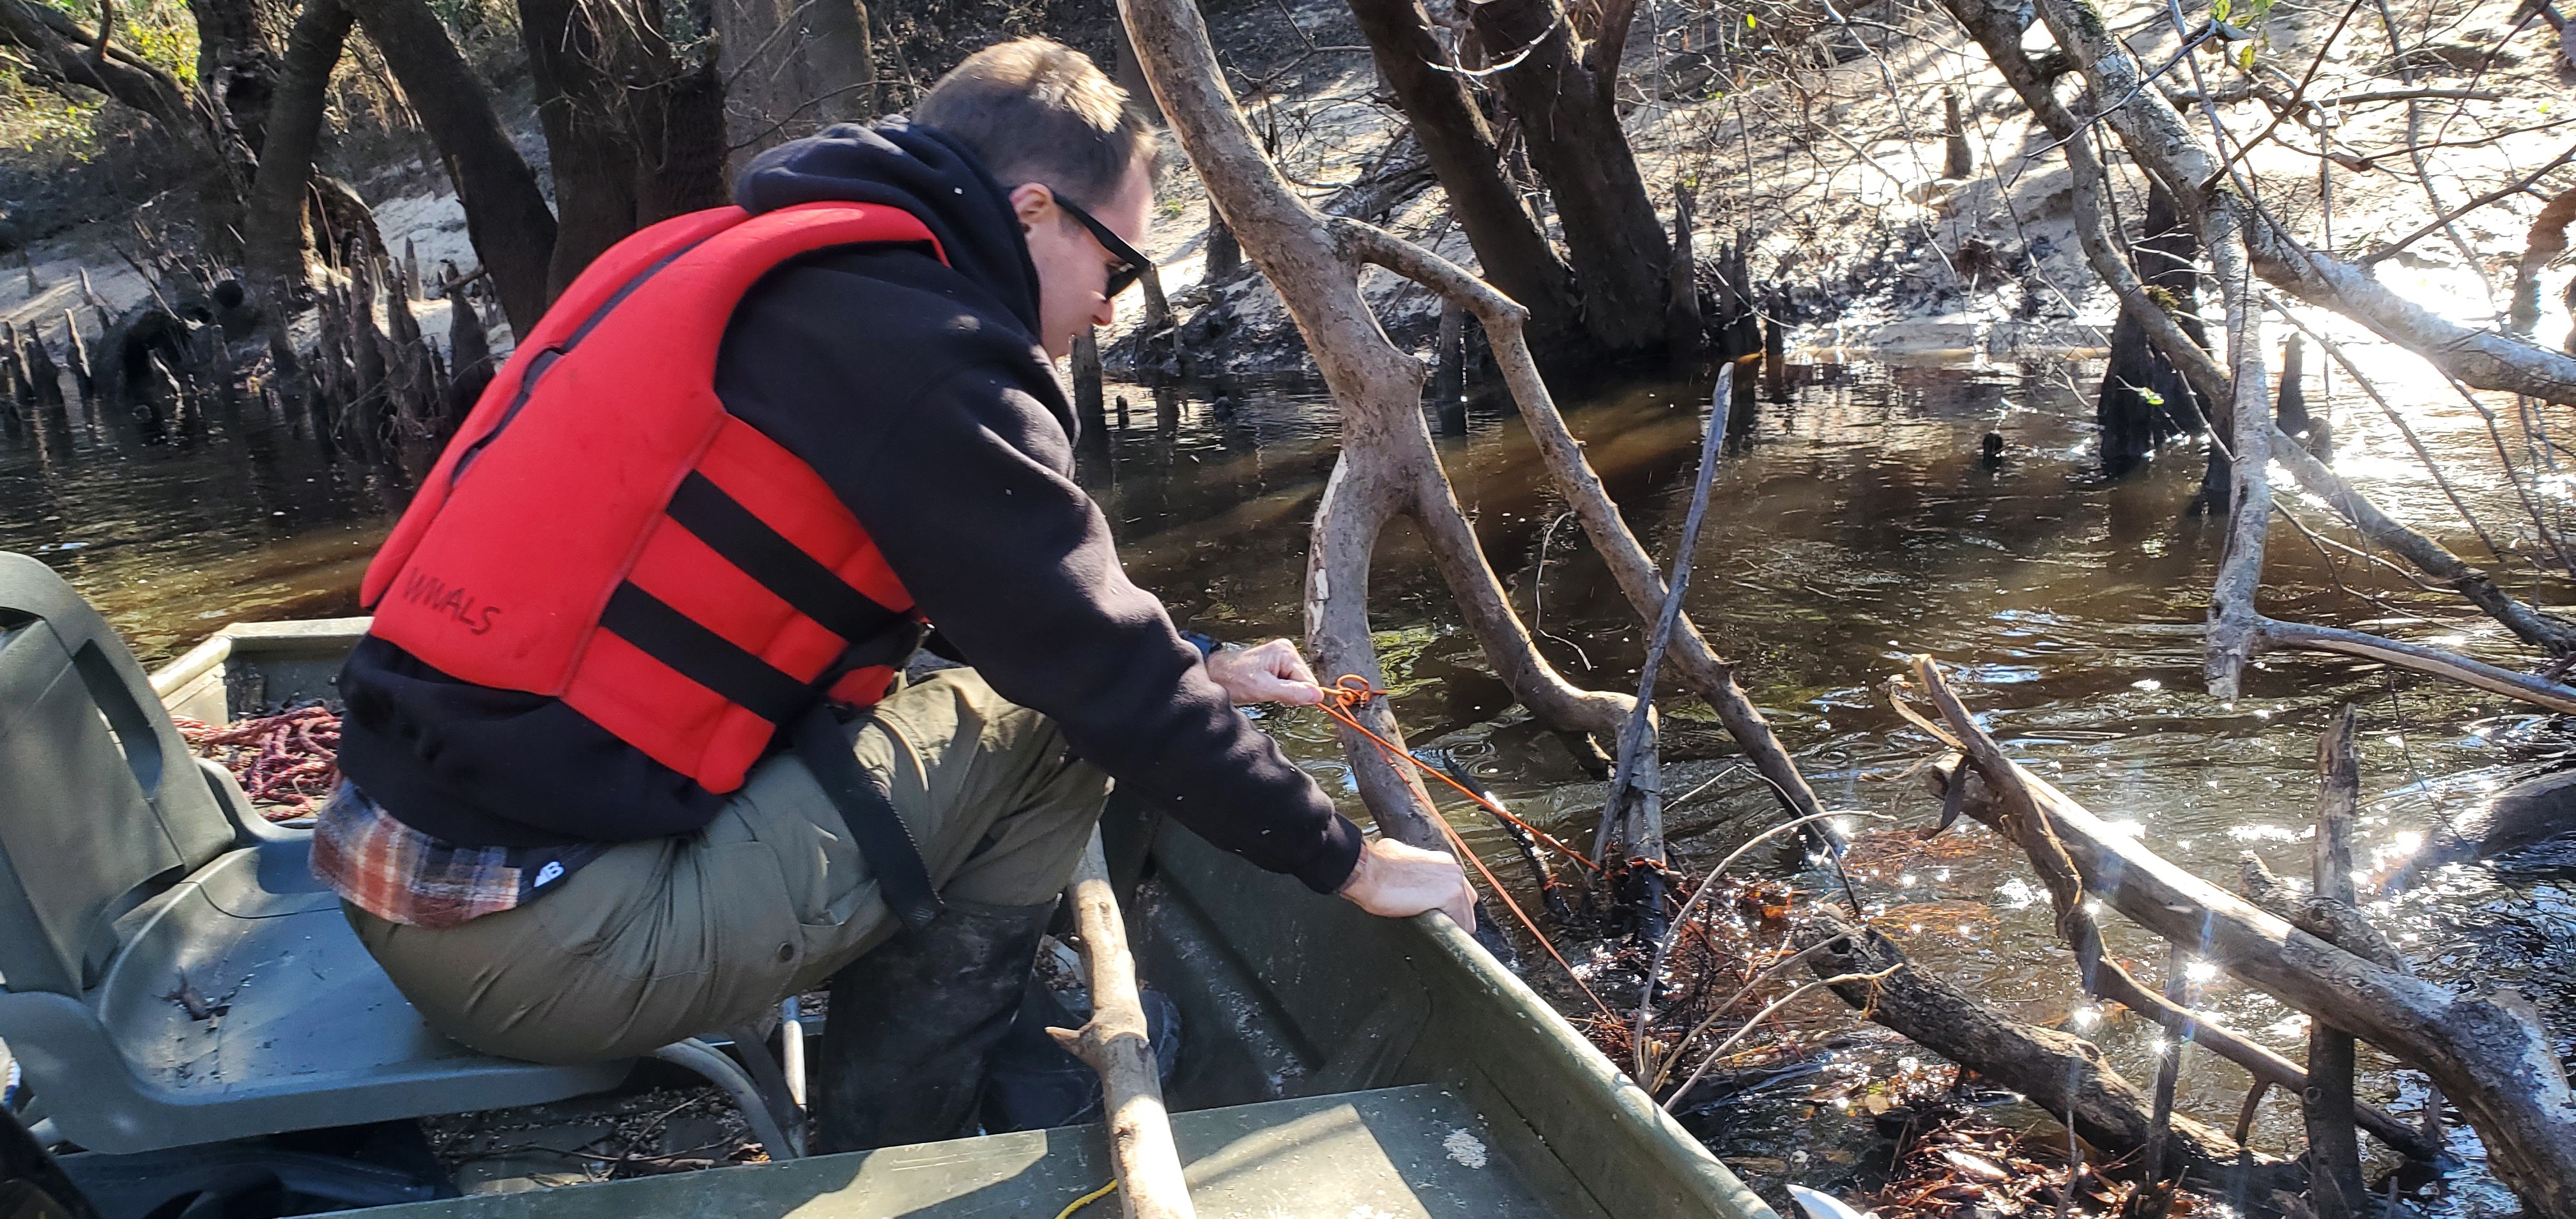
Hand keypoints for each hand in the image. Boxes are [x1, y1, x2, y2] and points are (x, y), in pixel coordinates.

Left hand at [1203, 637, 1325, 705]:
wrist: (1215, 675)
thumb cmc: (1233, 678)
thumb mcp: (1264, 689)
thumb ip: (1292, 692)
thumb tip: (1317, 695)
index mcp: (1286, 652)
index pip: (1309, 680)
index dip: (1298, 694)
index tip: (1282, 697)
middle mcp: (1287, 651)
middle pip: (1304, 682)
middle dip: (1291, 693)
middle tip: (1270, 692)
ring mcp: (1282, 658)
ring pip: (1298, 684)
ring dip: (1285, 693)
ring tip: (1266, 690)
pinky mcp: (1277, 665)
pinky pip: (1289, 683)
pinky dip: (1280, 690)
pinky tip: (1267, 688)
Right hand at [1337, 837, 1475, 929]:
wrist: (1368, 872)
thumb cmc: (1376, 865)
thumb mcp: (1399, 857)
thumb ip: (1413, 866)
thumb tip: (1406, 872)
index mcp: (1443, 862)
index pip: (1458, 890)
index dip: (1447, 905)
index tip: (1435, 910)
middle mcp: (1453, 870)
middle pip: (1467, 904)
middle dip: (1452, 915)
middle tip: (1432, 921)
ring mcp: (1455, 883)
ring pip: (1466, 916)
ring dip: (1450, 924)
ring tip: (1429, 928)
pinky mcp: (1450, 897)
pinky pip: (1461, 926)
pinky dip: (1448, 932)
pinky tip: (1431, 930)